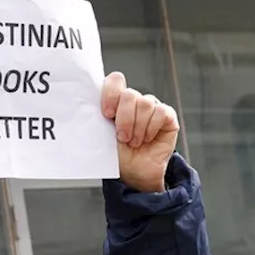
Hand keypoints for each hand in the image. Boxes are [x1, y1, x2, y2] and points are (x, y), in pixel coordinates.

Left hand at [101, 72, 179, 192]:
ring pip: (145, 103)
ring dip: (138, 127)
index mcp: (116, 102)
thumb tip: (87, 110)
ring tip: (134, 142)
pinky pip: (161, 112)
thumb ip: (99, 120)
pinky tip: (147, 139)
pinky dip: (151, 128)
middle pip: (129, 94)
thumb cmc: (117, 155)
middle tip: (122, 137)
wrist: (134, 173)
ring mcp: (151, 107)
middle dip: (124, 119)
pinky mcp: (167, 116)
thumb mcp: (102, 137)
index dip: (110, 93)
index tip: (107, 114)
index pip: (115, 81)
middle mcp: (134, 101)